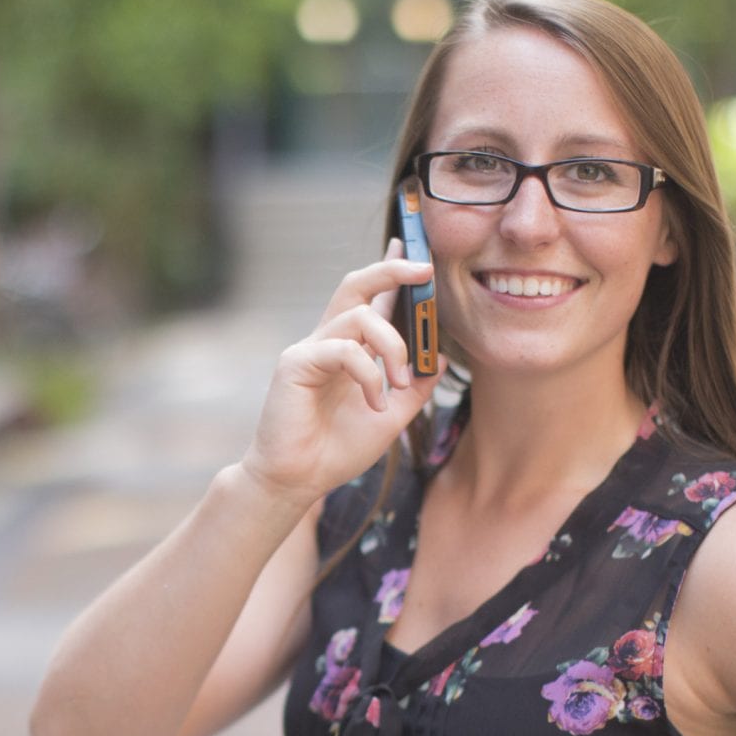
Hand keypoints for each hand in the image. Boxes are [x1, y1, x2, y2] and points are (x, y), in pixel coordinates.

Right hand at [241, 238, 447, 505]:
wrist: (299, 480)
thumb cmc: (338, 448)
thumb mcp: (393, 415)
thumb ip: (415, 386)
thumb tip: (439, 358)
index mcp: (350, 349)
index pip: (373, 300)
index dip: (393, 271)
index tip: (419, 255)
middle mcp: (329, 341)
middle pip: (357, 285)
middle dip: (390, 269)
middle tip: (424, 268)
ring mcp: (310, 348)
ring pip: (359, 316)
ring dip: (393, 347)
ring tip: (401, 384)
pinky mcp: (296, 362)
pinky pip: (344, 350)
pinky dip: (369, 375)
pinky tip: (374, 403)